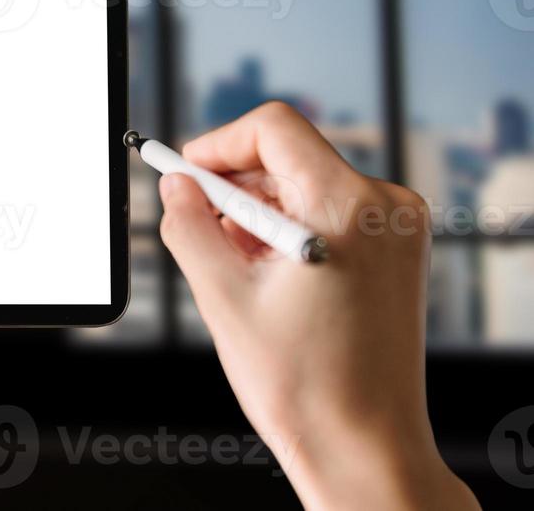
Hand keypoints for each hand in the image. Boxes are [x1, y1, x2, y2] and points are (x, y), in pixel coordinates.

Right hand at [160, 101, 477, 510]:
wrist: (363, 447)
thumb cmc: (306, 386)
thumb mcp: (223, 298)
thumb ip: (189, 226)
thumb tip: (177, 187)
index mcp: (347, 207)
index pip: (273, 129)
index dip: (218, 146)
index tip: (187, 177)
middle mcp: (385, 206)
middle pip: (289, 155)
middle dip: (234, 187)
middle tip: (198, 228)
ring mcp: (398, 229)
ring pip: (306, 183)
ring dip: (259, 212)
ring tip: (236, 268)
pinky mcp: (397, 250)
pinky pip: (330, 211)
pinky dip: (289, 229)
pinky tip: (267, 276)